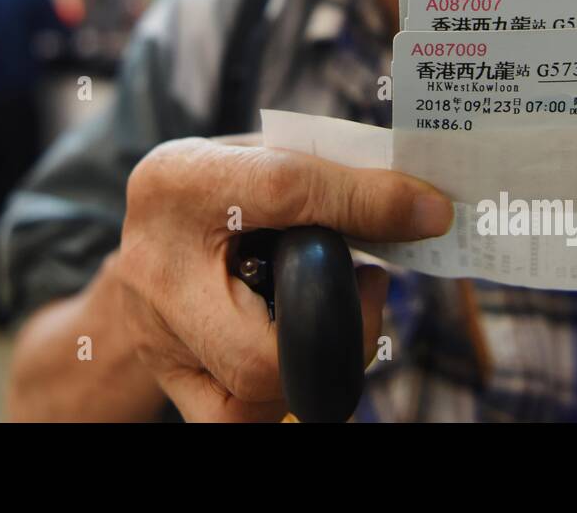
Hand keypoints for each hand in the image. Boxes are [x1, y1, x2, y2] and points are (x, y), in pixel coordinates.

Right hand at [112, 136, 453, 420]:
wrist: (149, 237)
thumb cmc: (218, 191)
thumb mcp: (261, 157)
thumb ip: (327, 174)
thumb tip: (423, 206)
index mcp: (179, 182)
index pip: (284, 187)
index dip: (364, 201)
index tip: (427, 211)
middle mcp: (156, 265)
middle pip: (262, 337)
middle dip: (338, 326)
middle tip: (367, 287)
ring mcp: (158, 333)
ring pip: (255, 389)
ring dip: (318, 358)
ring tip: (338, 311)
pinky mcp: (171, 377)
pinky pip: (238, 418)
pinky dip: (284, 394)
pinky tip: (303, 351)